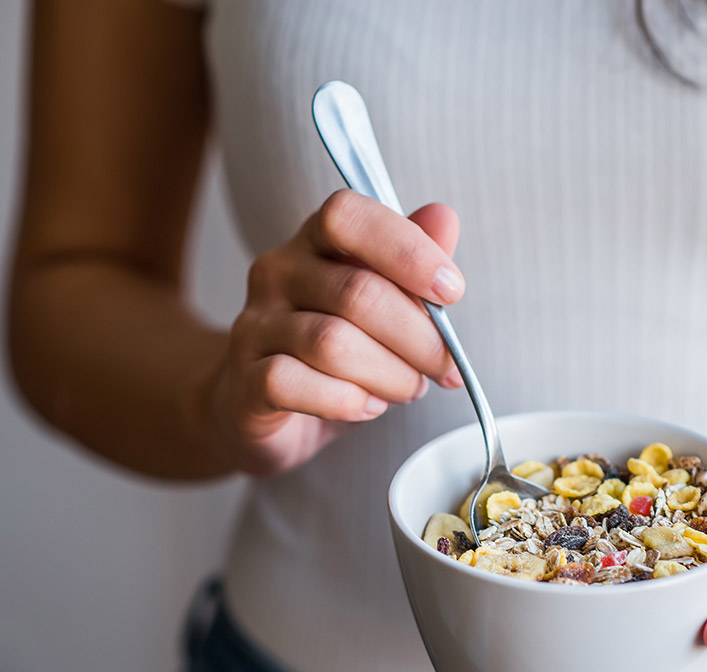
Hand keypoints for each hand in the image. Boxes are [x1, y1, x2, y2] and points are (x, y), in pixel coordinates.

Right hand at [202, 191, 465, 475]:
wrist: (265, 409)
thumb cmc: (335, 354)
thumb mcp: (384, 305)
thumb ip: (411, 264)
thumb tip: (443, 217)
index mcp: (314, 243)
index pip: (348, 216)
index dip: (406, 249)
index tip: (451, 290)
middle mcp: (278, 274)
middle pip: (359, 292)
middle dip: (420, 338)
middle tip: (444, 367)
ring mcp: (256, 326)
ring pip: (333, 344)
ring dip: (391, 375)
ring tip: (408, 388)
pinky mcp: (245, 381)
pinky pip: (295, 383)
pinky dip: (347, 401)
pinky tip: (367, 406)